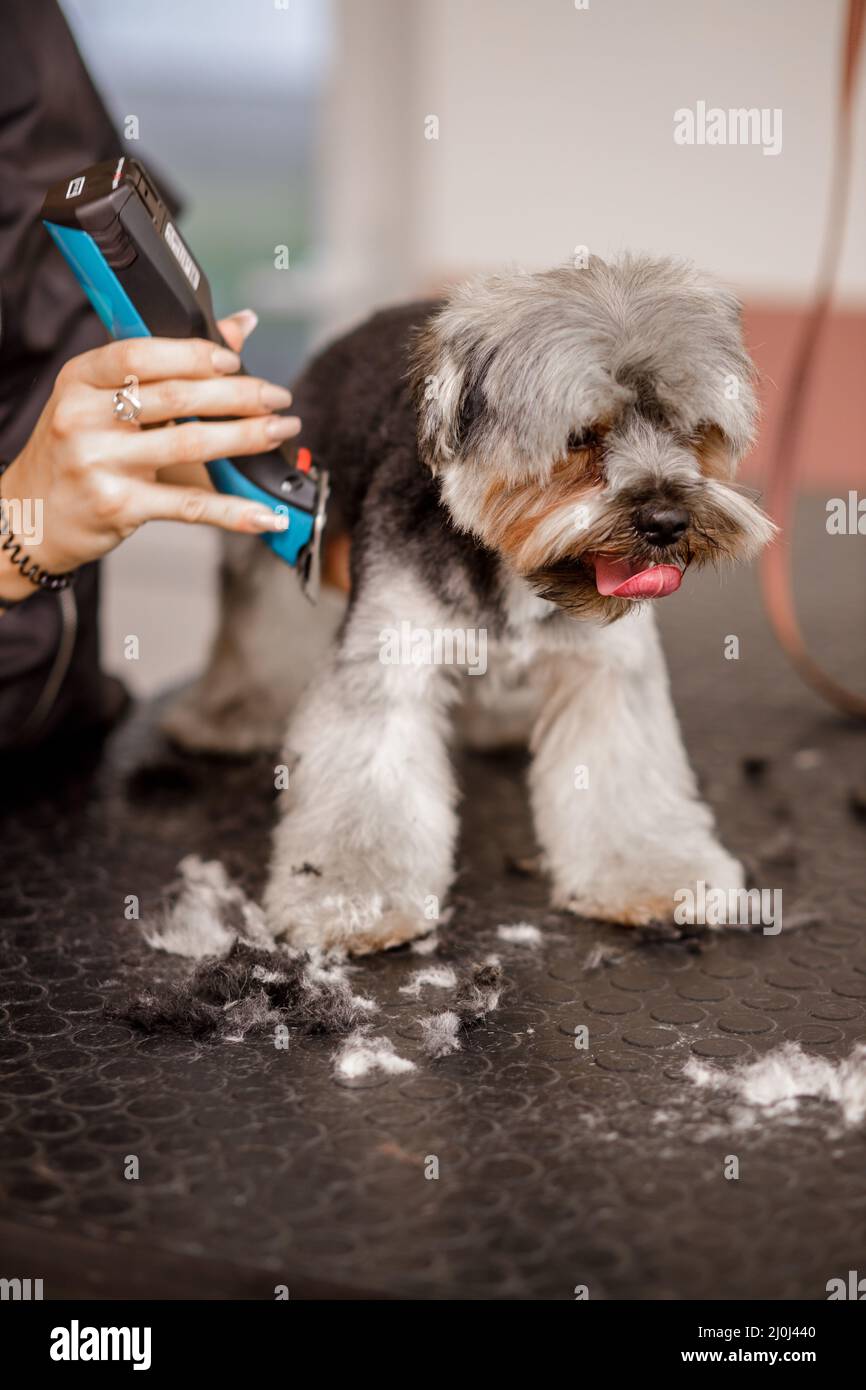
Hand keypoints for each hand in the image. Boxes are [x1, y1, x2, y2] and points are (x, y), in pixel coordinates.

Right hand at [0, 311, 298, 599]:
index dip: (193, 355)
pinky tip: (265, 514)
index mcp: (80, 379)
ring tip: (280, 431)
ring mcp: (99, 463)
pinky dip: (233, 511)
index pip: (140, 355)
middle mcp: (83, 418)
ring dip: (245, 438)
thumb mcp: (105, 400)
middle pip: (175, 397)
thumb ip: (171, 366)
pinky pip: (188, 506)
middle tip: (278, 398)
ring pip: (188, 445)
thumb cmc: (77, 452)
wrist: (32, 516)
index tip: (236, 360)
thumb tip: (239, 326)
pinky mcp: (117, 507)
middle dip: (237, 395)